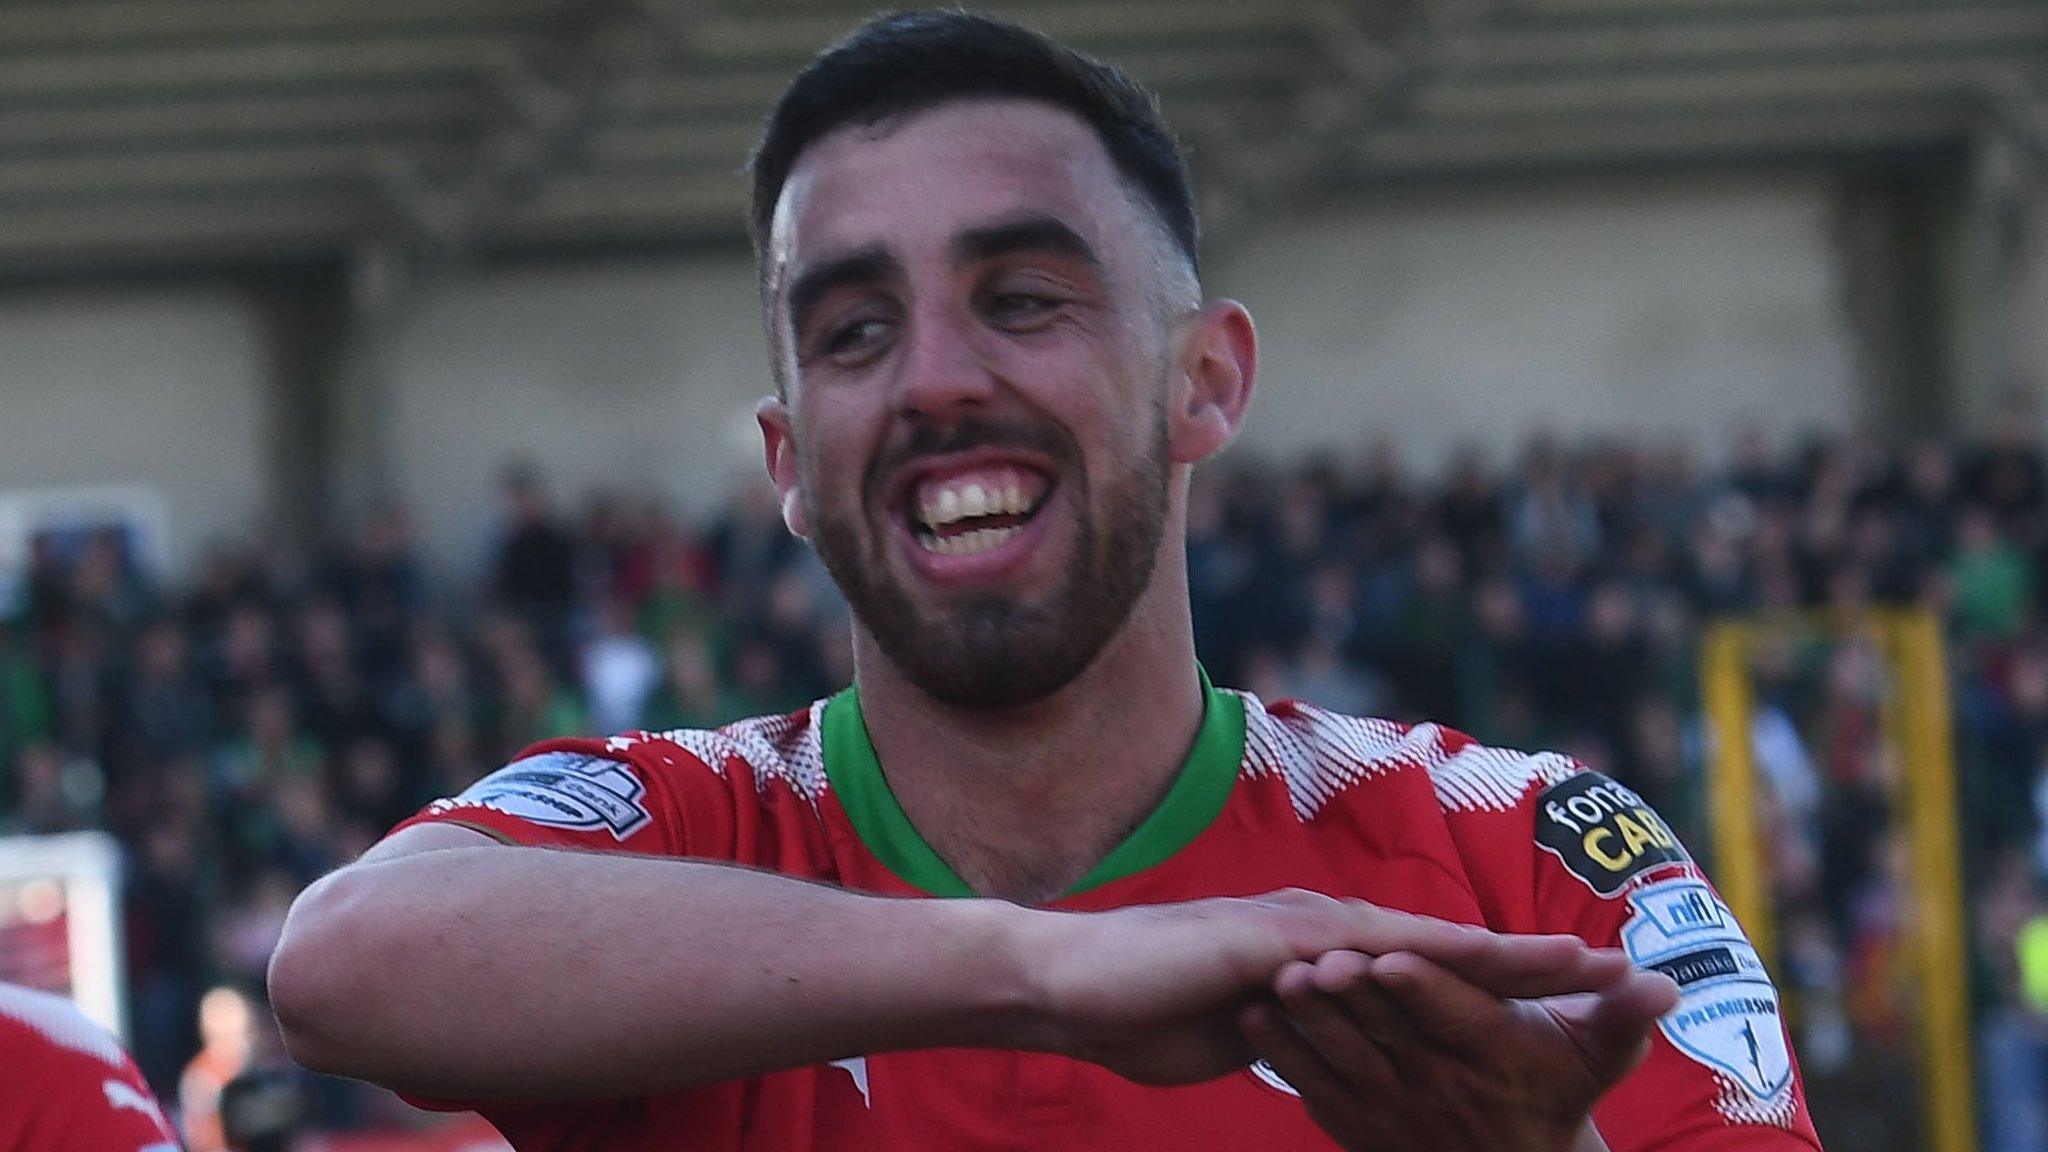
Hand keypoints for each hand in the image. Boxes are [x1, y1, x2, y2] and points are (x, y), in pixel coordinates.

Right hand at [1013, 889, 1638, 1086]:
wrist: (1073, 986)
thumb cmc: (1146, 1013)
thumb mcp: (1245, 1029)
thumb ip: (1294, 1029)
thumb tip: (1323, 1048)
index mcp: (1328, 955)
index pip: (1436, 972)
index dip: (1509, 984)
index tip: (1581, 998)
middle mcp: (1332, 930)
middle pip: (1459, 951)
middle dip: (1545, 968)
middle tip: (1630, 978)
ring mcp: (1313, 929)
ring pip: (1438, 945)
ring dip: (1521, 960)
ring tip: (1597, 971)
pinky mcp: (1289, 941)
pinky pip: (1384, 954)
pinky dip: (1448, 959)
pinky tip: (1499, 965)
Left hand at [1238, 948, 1678, 1151]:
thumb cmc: (1558, 1098)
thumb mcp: (1596, 1057)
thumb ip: (1620, 1015)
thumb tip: (1663, 983)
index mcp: (1496, 1054)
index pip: (1456, 1014)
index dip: (1423, 986)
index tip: (1389, 954)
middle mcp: (1442, 1085)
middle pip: (1389, 1031)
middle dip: (1351, 994)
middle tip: (1312, 958)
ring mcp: (1394, 1109)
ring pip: (1344, 1058)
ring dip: (1307, 1023)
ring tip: (1271, 983)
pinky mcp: (1357, 1124)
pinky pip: (1315, 1089)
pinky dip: (1283, 1058)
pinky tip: (1249, 1020)